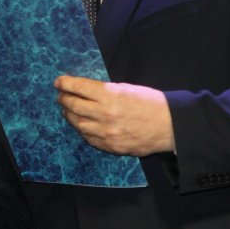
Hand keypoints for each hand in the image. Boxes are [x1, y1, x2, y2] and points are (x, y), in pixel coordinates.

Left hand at [55, 76, 174, 156]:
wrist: (171, 126)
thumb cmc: (151, 103)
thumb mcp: (127, 88)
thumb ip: (105, 91)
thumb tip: (85, 91)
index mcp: (110, 95)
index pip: (78, 87)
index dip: (64, 84)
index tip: (58, 82)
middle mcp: (105, 114)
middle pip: (73, 106)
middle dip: (64, 99)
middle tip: (61, 96)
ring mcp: (107, 132)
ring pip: (78, 124)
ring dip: (70, 116)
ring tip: (68, 111)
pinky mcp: (111, 146)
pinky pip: (89, 139)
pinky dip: (83, 130)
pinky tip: (82, 125)